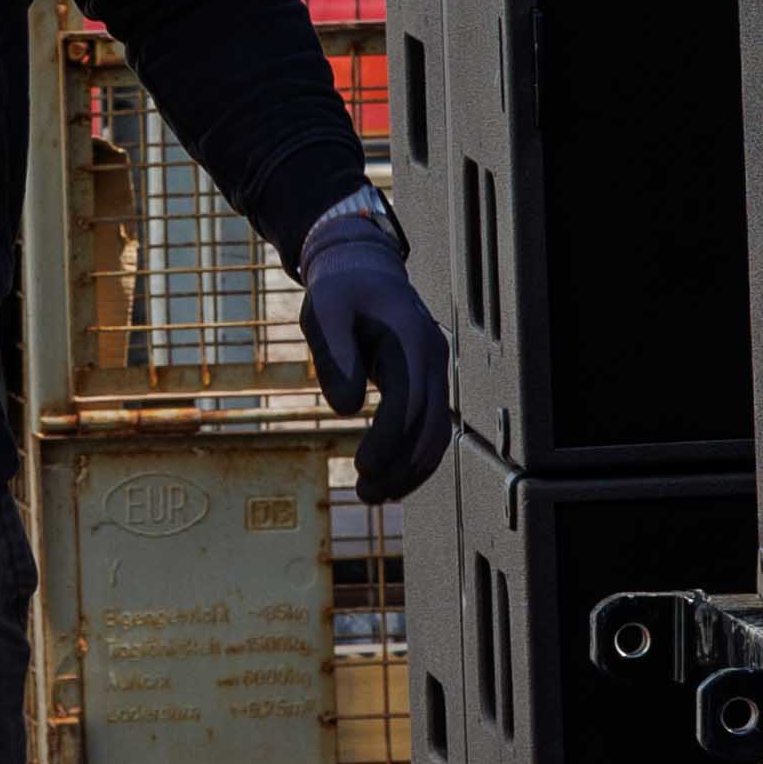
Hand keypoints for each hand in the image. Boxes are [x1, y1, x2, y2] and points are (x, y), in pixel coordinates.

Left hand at [298, 199, 452, 502]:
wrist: (361, 267)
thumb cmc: (338, 290)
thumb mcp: (325, 310)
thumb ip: (334, 356)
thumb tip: (347, 409)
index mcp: (410, 339)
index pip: (410, 402)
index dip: (390, 440)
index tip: (362, 468)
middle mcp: (433, 357)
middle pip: (431, 425)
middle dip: (401, 466)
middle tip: (365, 494)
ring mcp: (435, 370)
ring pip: (437, 433)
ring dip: (410, 470)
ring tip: (373, 495)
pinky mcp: (426, 382)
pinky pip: (430, 427)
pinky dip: (415, 458)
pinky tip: (389, 480)